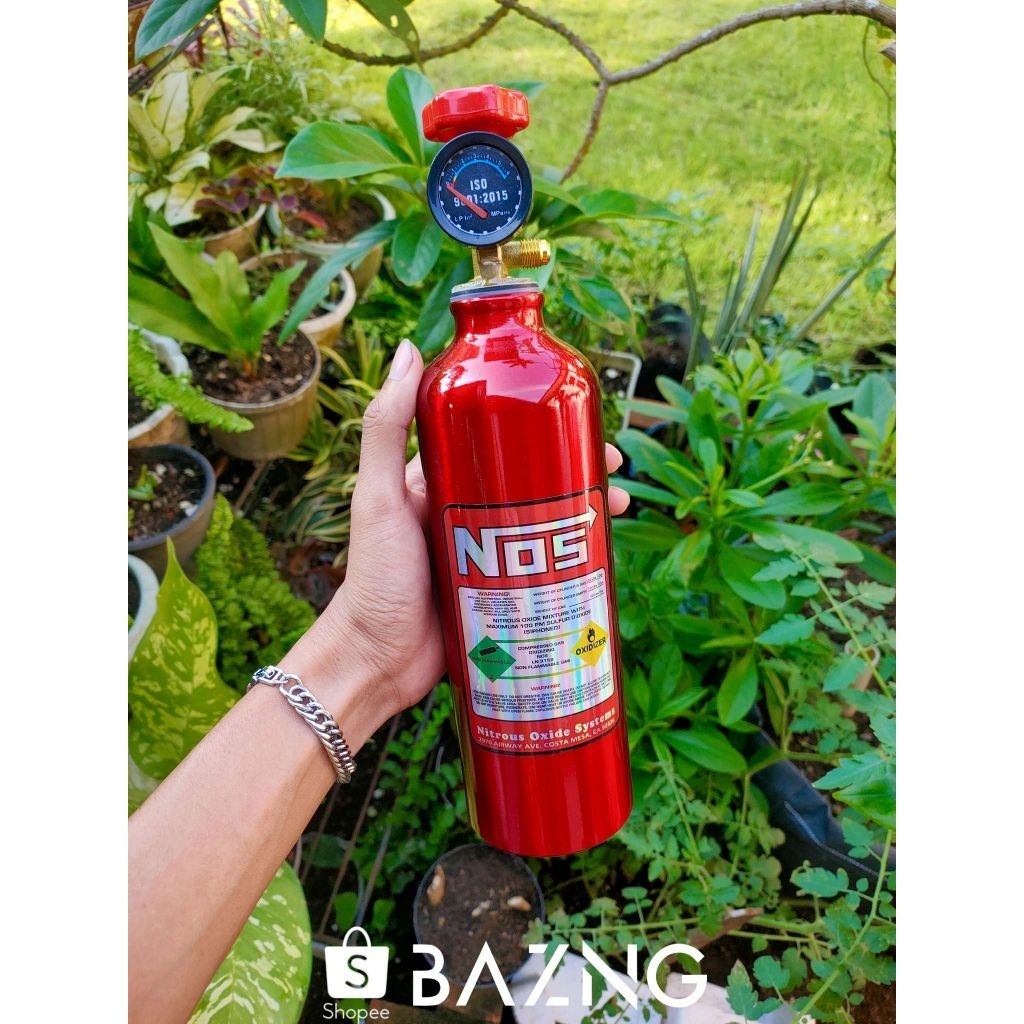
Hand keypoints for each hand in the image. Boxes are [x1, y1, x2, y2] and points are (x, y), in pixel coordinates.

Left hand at [287, 339, 630, 732]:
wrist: (378, 663)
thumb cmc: (373, 578)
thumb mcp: (379, 498)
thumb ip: (385, 427)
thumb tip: (408, 348)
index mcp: (440, 482)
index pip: (498, 439)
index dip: (540, 426)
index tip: (577, 417)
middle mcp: (468, 512)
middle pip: (533, 479)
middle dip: (577, 469)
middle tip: (613, 467)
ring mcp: (489, 555)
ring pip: (548, 522)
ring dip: (585, 511)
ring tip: (617, 508)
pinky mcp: (504, 593)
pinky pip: (546, 569)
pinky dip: (576, 558)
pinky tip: (604, 553)